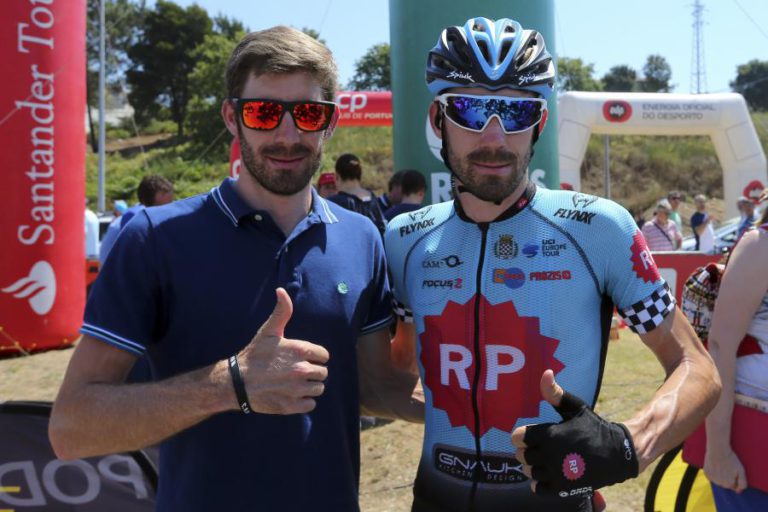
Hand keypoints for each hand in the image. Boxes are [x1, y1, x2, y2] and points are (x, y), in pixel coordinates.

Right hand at [237, 288, 329, 414]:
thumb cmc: (254, 355)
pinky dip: (304, 402)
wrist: (236, 382)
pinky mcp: (292, 406)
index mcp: (301, 350)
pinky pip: (311, 404)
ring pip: (318, 389)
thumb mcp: (269, 331)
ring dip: (309, 387)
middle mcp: (302, 370)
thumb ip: (282, 311)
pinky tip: (292, 395)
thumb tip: (282, 290)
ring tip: (294, 383)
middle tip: (296, 371)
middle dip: (313, 372)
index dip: (315, 356)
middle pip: (323, 373)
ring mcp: (297, 389)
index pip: (324, 355)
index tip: (303, 358)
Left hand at [511, 370, 637, 498]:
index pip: (517, 438)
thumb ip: (555, 393)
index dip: (523, 435)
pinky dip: (538, 483)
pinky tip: (548, 473)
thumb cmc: (593, 427)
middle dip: (528, 449)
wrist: (617, 453)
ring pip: (528, 471)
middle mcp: (550, 456)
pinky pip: (538, 489)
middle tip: (541, 446)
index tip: (533, 434)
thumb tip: (545, 372)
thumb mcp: (574, 407)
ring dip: (533, 465)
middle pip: (521, 455)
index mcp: (550, 435)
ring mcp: (556, 474)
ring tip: (546, 459)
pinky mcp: (563, 488)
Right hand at [704, 447, 746, 492]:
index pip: (733, 486)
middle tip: (728, 467)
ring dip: (720, 476)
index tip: (734, 470)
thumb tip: (738, 491)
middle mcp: (719, 484)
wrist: (718, 449)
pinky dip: (713, 473)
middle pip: (725, 484)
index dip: (735, 478)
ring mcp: (712, 479)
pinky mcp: (706, 473)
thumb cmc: (731, 459)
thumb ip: (742, 483)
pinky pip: (711, 476)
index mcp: (728, 484)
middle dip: (727, 478)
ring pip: (718, 481)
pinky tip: (715, 466)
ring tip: (721, 466)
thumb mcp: (741, 471)